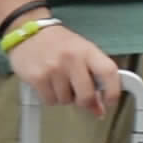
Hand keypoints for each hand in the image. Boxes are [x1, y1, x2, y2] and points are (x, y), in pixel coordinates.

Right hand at [6, 20, 123, 116]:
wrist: (29, 33)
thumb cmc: (60, 44)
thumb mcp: (82, 54)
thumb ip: (94, 78)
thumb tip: (99, 109)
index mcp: (88, 51)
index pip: (109, 72)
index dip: (113, 91)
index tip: (110, 101)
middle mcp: (72, 59)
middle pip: (86, 95)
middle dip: (85, 101)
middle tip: (80, 94)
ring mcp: (54, 69)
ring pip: (66, 101)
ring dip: (65, 97)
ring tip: (60, 81)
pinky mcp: (37, 77)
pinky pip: (50, 101)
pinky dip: (51, 97)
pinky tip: (48, 84)